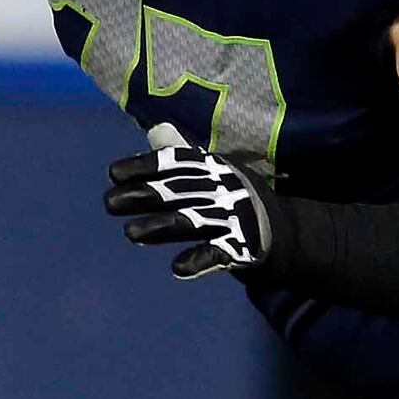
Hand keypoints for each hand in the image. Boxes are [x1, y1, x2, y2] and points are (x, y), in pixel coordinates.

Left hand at [105, 137, 277, 281]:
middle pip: (177, 191)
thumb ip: (182, 154)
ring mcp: (233, 220)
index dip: (145, 166)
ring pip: (191, 222)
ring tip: (130, 233)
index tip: (114, 173)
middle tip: (109, 204)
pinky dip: (199, 261)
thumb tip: (154, 130)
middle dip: (142, 196)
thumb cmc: (240, 200)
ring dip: (160, 227)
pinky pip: (218, 255)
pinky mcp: (243, 249)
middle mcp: (222, 189)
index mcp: (214, 168)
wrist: (290, 233)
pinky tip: (178, 268)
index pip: (176, 163)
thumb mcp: (214, 172)